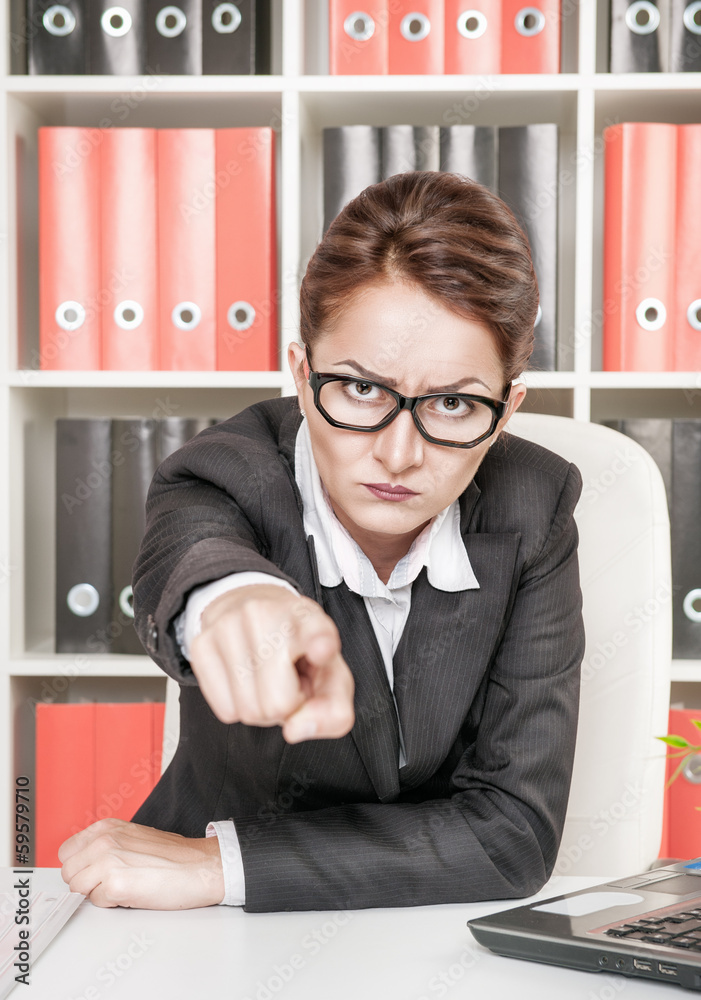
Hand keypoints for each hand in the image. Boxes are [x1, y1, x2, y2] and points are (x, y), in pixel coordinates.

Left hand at [58, 817, 224, 908]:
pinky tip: (133, 893)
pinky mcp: (116, 885)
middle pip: (69, 872)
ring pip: (78, 889)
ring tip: (123, 886)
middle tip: (110, 882)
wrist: (201, 866)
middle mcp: (104, 840)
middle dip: (85, 882)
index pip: (67, 851)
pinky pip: (98, 902)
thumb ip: (106, 845)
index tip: (93, 872)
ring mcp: (108, 862)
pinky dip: (113, 903)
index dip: (80, 866)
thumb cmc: (174, 856)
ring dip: (97, 893)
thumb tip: (85, 864)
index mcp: (107, 827)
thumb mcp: (133, 836)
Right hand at [189, 584, 354, 742]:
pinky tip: (245, 680)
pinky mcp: (201, 644)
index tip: (323, 649)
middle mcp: (266, 614)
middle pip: (278, 704)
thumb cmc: (300, 651)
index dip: (320, 643)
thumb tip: (294, 730)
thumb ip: (333, 712)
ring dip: (261, 708)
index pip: (316, 631)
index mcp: (308, 618)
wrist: (255, 610)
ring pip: (248, 711)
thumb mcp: (332, 677)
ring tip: (267, 679)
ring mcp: (228, 626)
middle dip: (286, 707)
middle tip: (287, 682)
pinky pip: (224, 710)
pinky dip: (238, 706)